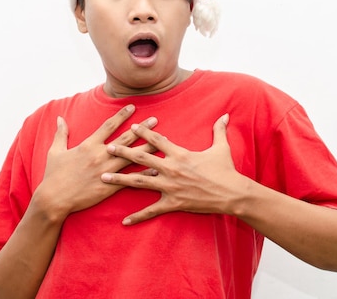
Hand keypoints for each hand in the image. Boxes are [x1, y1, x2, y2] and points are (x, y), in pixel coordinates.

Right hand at [35, 104, 157, 218]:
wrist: (54, 199)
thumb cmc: (53, 175)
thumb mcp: (55, 151)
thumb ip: (60, 134)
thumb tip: (59, 118)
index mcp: (88, 145)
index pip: (108, 126)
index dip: (121, 115)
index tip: (132, 107)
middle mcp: (100, 156)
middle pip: (126, 139)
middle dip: (142, 129)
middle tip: (155, 120)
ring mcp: (106, 171)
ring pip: (132, 157)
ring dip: (148, 148)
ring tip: (162, 141)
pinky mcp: (109, 186)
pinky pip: (130, 178)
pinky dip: (143, 174)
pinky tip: (156, 169)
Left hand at [102, 114, 245, 224]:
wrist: (232, 194)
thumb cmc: (226, 170)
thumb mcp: (222, 147)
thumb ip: (219, 130)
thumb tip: (225, 115)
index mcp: (180, 154)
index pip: (157, 141)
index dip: (144, 132)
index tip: (132, 126)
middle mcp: (171, 169)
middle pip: (142, 158)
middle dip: (123, 152)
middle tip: (108, 147)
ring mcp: (170, 187)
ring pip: (139, 182)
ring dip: (120, 180)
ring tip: (103, 177)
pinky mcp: (173, 203)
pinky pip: (152, 211)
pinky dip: (138, 216)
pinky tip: (124, 221)